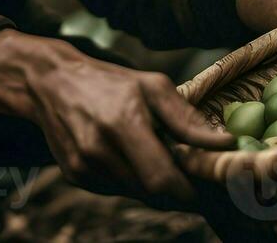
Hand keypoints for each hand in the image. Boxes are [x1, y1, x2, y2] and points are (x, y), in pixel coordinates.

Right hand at [0, 30, 230, 207]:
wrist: (51, 82)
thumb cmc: (110, 81)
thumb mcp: (152, 86)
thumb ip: (188, 119)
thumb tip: (225, 143)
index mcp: (123, 123)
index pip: (162, 179)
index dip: (187, 192)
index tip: (206, 189)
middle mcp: (99, 150)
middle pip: (150, 192)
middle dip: (175, 190)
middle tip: (189, 177)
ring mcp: (83, 166)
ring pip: (134, 194)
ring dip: (152, 185)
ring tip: (155, 158)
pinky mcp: (74, 175)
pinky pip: (114, 190)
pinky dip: (130, 181)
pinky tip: (129, 158)